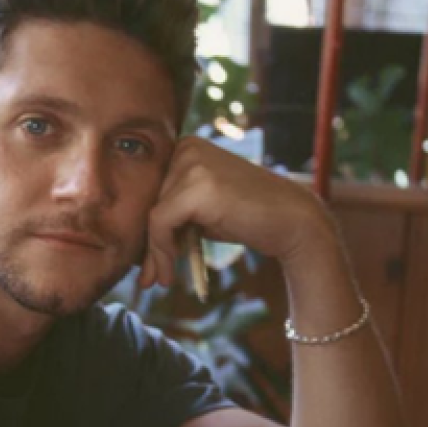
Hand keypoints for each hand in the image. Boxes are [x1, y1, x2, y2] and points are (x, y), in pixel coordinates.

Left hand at [138, 136, 337, 288]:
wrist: (292, 220)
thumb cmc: (247, 217)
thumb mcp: (201, 211)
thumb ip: (172, 213)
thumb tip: (135, 242)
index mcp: (185, 145)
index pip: (150, 189)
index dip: (146, 228)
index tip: (146, 263)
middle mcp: (186, 146)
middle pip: (148, 201)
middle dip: (148, 244)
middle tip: (148, 278)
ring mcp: (192, 163)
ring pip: (151, 215)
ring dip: (153, 254)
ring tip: (159, 281)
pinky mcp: (196, 186)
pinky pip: (160, 223)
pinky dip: (161, 252)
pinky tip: (168, 273)